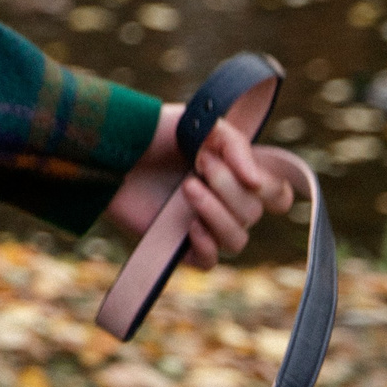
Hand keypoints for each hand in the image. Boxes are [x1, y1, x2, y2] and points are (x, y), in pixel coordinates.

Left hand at [104, 103, 295, 267]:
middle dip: (228, 186)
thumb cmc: (154, 131)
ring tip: (186, 188)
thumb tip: (256, 183)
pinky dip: (206, 245)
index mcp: (234, 173)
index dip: (272, 190)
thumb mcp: (201, 124)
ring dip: (216, 212)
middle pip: (254, 213)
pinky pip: (209, 261)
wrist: (109, 148)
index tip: (248, 173)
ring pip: (237, 240)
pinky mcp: (176, 243)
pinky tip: (188, 226)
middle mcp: (223, 201)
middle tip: (198, 163)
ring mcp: (201, 223)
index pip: (277, 196)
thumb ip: (237, 146)